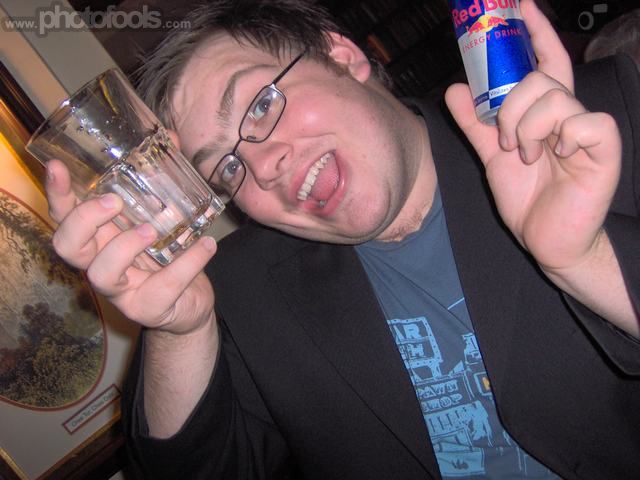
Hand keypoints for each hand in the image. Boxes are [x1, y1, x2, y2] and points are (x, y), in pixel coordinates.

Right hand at [44, 159, 217, 335]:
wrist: (191, 301)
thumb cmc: (169, 254)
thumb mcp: (163, 215)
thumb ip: (162, 180)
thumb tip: (169, 138)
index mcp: (100, 237)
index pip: (65, 215)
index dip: (58, 193)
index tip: (59, 167)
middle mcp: (101, 263)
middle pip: (68, 246)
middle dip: (84, 220)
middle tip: (114, 202)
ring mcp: (121, 290)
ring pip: (101, 274)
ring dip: (125, 246)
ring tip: (153, 229)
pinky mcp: (148, 308)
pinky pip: (162, 288)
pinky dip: (188, 263)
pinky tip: (206, 244)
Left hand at [444, 0, 621, 272]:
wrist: (546, 240)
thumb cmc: (526, 198)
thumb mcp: (492, 156)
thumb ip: (475, 124)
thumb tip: (455, 88)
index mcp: (544, 112)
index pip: (544, 61)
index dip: (534, 32)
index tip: (519, 4)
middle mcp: (568, 113)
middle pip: (540, 78)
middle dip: (511, 107)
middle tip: (506, 140)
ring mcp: (587, 130)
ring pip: (555, 98)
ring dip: (527, 128)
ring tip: (525, 156)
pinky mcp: (603, 150)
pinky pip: (585, 122)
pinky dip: (558, 137)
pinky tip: (552, 158)